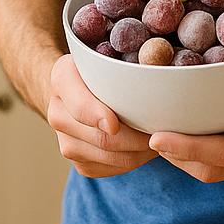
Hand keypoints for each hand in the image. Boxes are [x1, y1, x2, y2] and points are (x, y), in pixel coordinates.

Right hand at [46, 53, 157, 177]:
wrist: (76, 89)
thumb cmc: (100, 67)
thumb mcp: (105, 54)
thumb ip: (118, 65)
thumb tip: (156, 75)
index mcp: (62, 79)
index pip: (80, 105)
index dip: (98, 116)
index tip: (116, 123)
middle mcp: (57, 114)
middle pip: (102, 138)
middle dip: (138, 138)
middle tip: (165, 131)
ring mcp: (65, 142)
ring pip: (110, 157)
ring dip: (140, 152)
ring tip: (161, 137)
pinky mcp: (78, 162)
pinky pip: (110, 168)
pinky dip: (133, 160)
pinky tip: (145, 146)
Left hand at [149, 19, 223, 182]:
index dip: (190, 148)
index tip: (156, 134)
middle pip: (213, 168)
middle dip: (174, 154)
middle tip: (139, 130)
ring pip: (213, 170)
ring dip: (181, 155)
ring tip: (149, 129)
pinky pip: (221, 163)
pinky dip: (195, 151)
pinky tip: (176, 127)